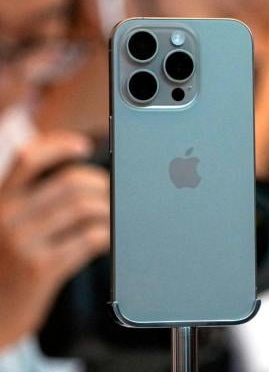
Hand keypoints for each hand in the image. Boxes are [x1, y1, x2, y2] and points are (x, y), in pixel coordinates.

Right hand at [0, 131, 108, 347]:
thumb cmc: (7, 268)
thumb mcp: (7, 227)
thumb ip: (31, 202)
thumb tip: (84, 179)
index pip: (28, 158)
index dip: (59, 146)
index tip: (83, 146)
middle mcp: (6, 217)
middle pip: (70, 183)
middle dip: (100, 184)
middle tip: (111, 193)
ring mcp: (22, 243)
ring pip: (84, 208)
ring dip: (107, 210)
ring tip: (111, 217)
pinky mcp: (40, 269)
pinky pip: (88, 238)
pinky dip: (106, 235)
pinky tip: (107, 239)